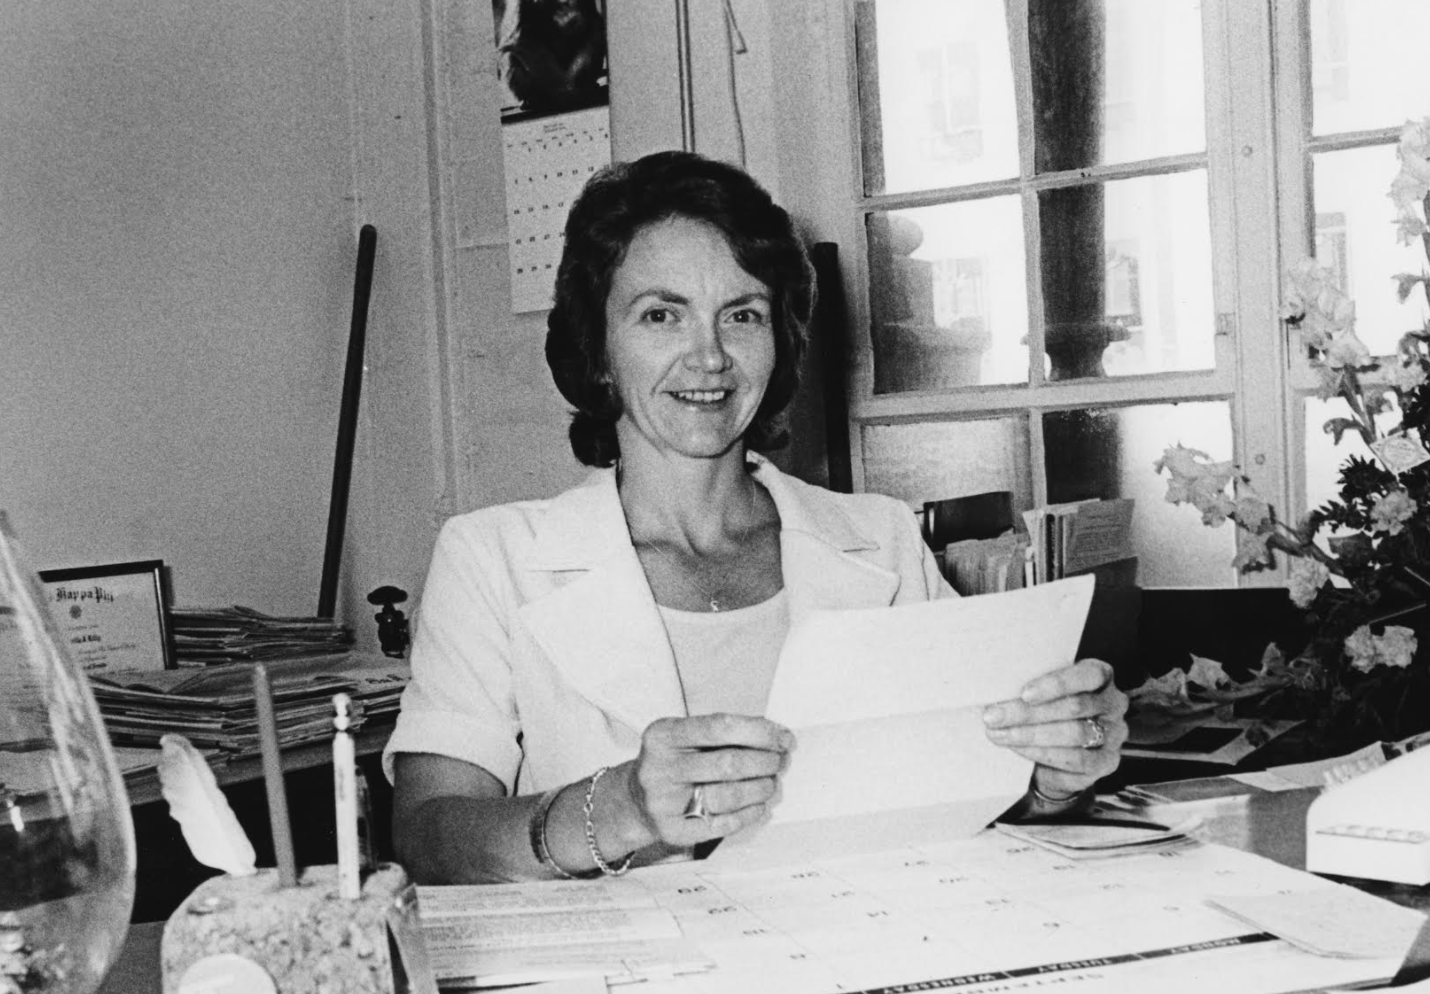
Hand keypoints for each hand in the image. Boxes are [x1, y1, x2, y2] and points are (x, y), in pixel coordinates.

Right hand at [618, 713, 794, 848]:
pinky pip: (724, 824)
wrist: (636, 801)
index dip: (759, 731)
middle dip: (765, 762)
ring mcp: (664, 802)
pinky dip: (750, 813)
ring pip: (729, 796)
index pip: (719, 727)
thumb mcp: (685, 737)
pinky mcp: (674, 830)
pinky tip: (758, 805)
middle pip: (728, 763)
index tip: (783, 737)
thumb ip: (723, 733)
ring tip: (770, 783)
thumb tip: (775, 736)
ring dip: (761, 788)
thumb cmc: (673, 763)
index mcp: (663, 735)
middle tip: (780, 761)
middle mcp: (660, 767)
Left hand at [982, 659, 1127, 802]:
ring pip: (1074, 734)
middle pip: (1074, 707)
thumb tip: (996, 686)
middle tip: (993, 717)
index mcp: (1101, 676)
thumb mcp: (1043, 690)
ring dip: (1031, 736)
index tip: (1024, 693)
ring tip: (1000, 735)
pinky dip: (1043, 755)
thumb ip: (1031, 686)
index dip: (1056, 684)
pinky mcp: (1106, 762)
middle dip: (1028, 713)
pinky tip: (1019, 750)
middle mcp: (1113, 704)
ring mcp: (1114, 735)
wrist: (1057, 751)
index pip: (1087, 675)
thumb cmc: (1047, 708)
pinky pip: (1074, 760)